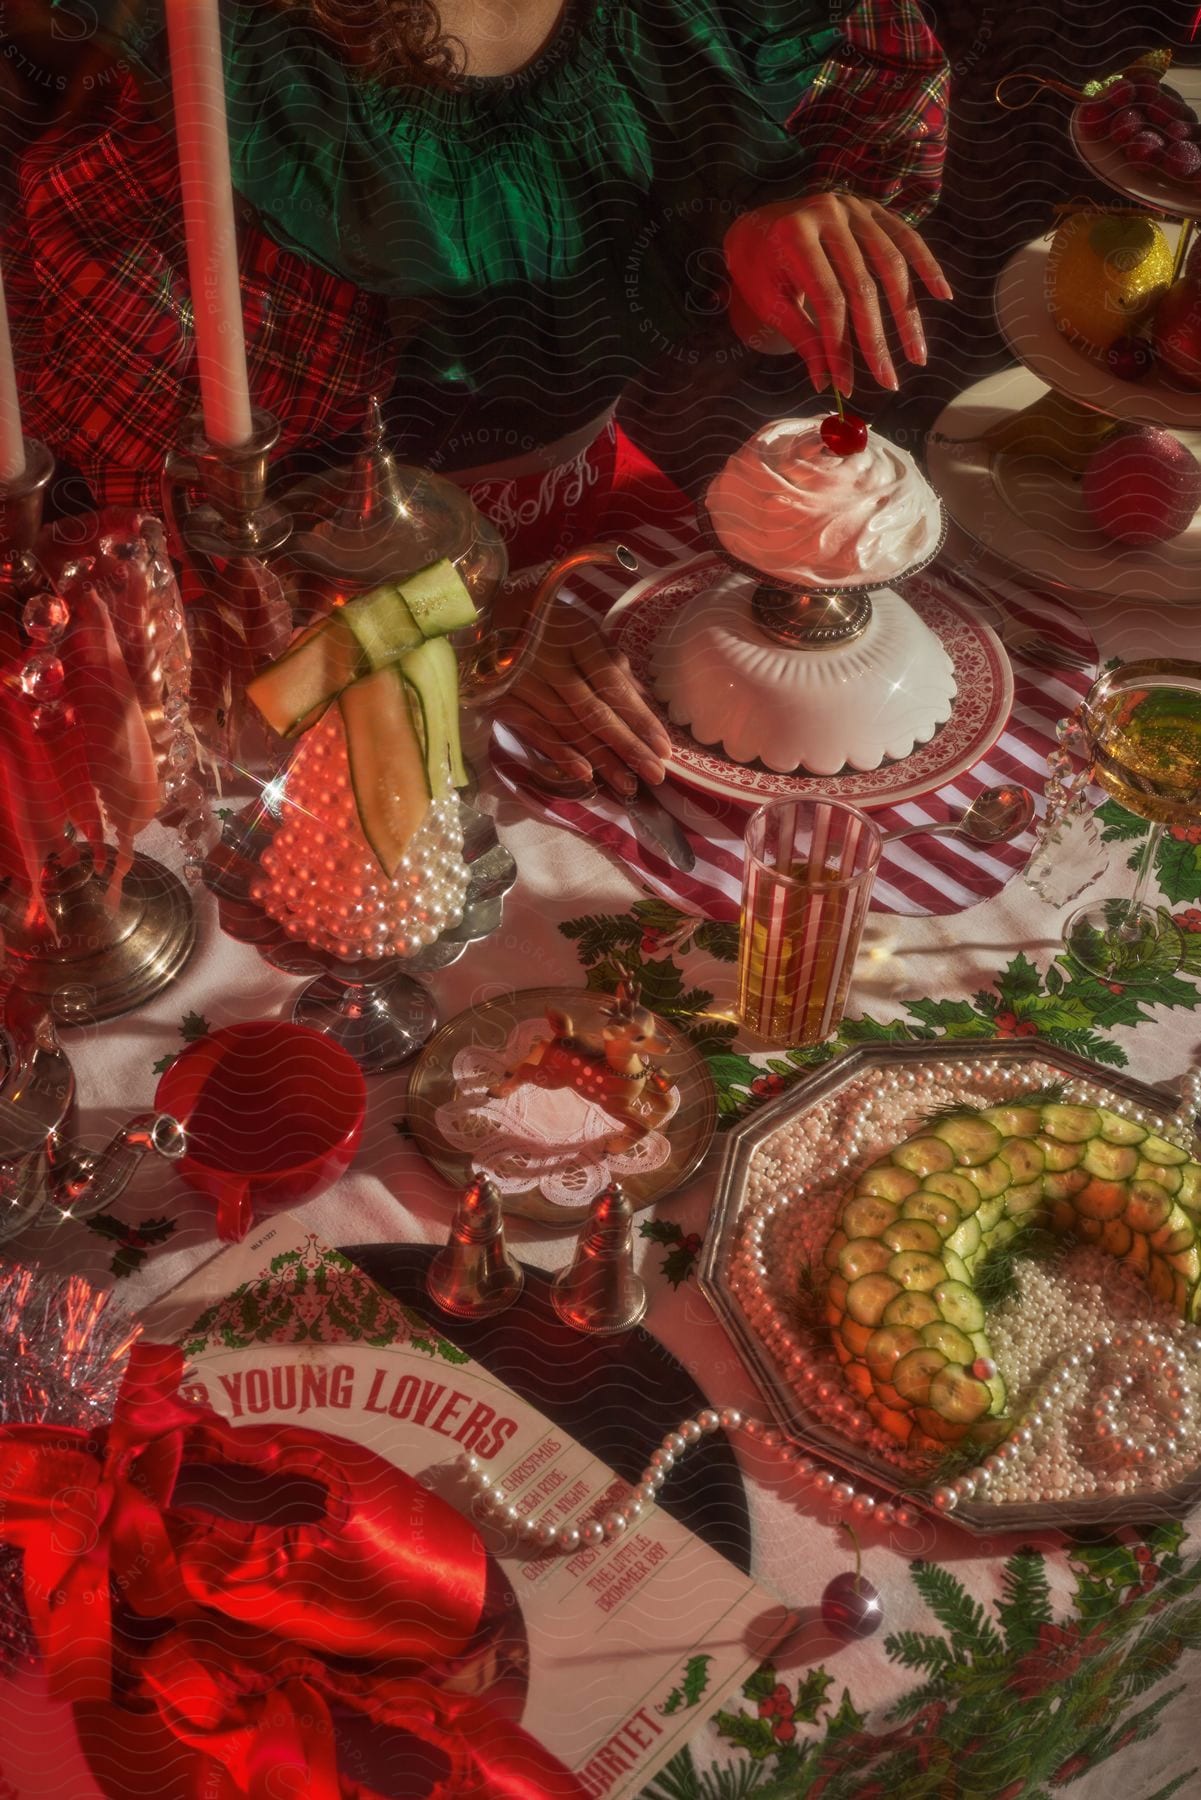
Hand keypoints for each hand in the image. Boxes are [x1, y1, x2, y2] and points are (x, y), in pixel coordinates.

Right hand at [495, 602, 671, 796]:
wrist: (481, 613)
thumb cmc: (544, 621)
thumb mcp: (582, 628)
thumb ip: (611, 662)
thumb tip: (643, 698)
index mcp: (578, 638)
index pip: (614, 686)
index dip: (640, 719)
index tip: (664, 748)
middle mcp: (552, 662)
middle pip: (595, 712)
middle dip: (628, 747)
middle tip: (655, 775)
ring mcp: (525, 683)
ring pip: (568, 727)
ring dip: (600, 759)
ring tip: (628, 785)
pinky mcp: (503, 700)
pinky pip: (535, 731)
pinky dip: (560, 753)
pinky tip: (584, 774)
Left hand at [723, 191, 952, 394]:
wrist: (758, 224)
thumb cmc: (759, 269)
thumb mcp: (770, 303)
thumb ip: (801, 338)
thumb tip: (827, 383)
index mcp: (794, 236)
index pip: (827, 300)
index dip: (840, 346)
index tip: (847, 386)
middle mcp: (828, 213)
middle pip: (862, 286)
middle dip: (876, 339)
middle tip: (889, 382)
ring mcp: (853, 207)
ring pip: (891, 265)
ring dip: (907, 315)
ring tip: (918, 356)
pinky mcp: (872, 208)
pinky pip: (905, 238)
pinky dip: (926, 266)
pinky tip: (942, 295)